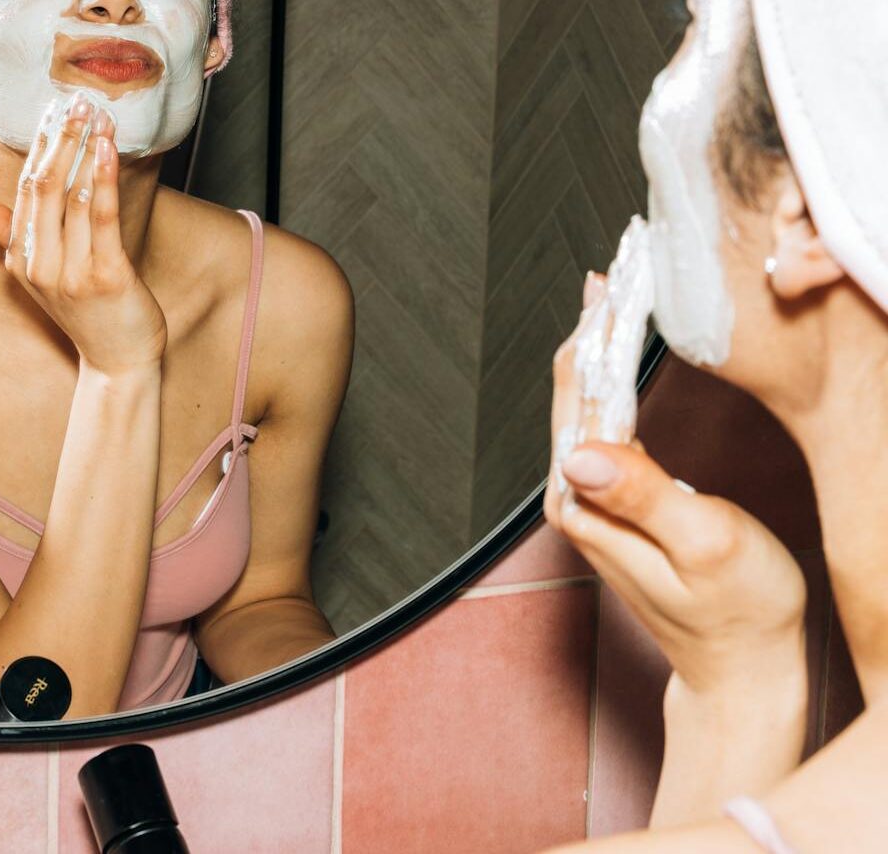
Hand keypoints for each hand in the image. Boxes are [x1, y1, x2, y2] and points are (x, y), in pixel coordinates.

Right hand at [0, 92, 167, 376]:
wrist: (119, 361)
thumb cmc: (88, 314)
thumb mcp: (40, 274)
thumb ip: (6, 234)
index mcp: (21, 260)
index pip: (24, 192)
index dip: (38, 149)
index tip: (50, 111)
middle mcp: (40, 266)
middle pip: (44, 189)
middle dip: (59, 141)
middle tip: (74, 102)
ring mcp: (72, 273)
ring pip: (72, 198)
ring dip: (85, 151)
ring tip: (95, 116)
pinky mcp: (106, 277)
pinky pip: (101, 218)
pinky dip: (103, 180)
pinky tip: (108, 150)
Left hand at [545, 274, 807, 697]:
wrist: (740, 666)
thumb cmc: (736, 610)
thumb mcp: (703, 546)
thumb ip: (645, 494)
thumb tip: (583, 449)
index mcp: (587, 498)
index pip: (582, 393)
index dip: (599, 331)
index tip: (618, 277)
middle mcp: (574, 495)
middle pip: (574, 390)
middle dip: (593, 324)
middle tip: (619, 262)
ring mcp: (590, 497)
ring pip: (584, 401)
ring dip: (598, 344)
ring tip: (617, 289)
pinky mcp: (612, 499)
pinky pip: (603, 422)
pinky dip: (610, 377)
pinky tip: (619, 352)